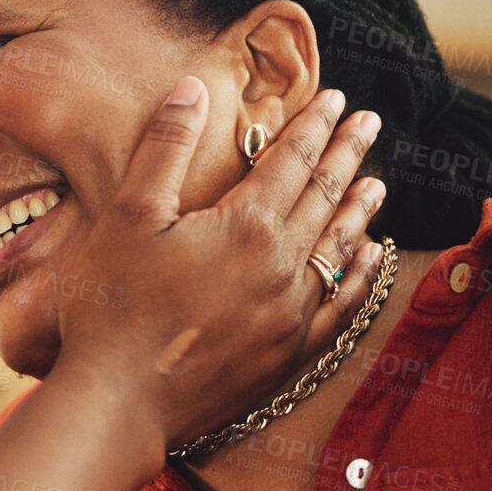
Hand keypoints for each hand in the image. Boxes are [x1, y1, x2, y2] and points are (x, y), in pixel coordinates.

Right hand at [49, 75, 387, 455]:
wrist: (119, 402)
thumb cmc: (113, 306)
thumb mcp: (129, 214)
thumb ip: (164, 146)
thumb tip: (194, 87)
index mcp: (247, 225)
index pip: (292, 160)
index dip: (314, 125)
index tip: (336, 98)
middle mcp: (283, 266)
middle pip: (325, 196)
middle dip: (347, 154)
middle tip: (370, 123)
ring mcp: (291, 314)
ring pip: (339, 249)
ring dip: (359, 211)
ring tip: (378, 182)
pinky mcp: (288, 355)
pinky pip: (340, 307)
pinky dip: (359, 278)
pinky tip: (368, 261)